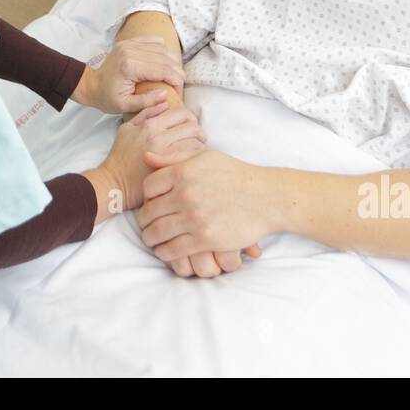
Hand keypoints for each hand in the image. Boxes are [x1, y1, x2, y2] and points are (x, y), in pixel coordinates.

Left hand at [77, 37, 184, 115]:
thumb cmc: (107, 98)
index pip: (164, 70)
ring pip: (163, 48)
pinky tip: (162, 63)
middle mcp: (131, 51)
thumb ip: (147, 102)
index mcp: (130, 67)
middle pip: (166, 59)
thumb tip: (166, 95)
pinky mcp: (130, 41)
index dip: (177, 82)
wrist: (92, 85)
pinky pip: (155, 41)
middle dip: (177, 74)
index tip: (178, 94)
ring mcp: (130, 44)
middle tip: (177, 87)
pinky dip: (163, 51)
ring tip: (171, 77)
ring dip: (171, 63)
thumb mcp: (125, 107)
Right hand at [94, 104, 205, 214]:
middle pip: (192, 126)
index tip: (190, 124)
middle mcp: (159, 136)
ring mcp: (165, 153)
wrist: (114, 182)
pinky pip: (191, 157)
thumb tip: (164, 103)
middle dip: (198, 131)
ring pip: (195, 142)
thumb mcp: (127, 128)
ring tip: (197, 150)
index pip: (181, 113)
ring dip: (199, 144)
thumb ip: (146, 113)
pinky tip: (192, 160)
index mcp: (150, 125)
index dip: (189, 117)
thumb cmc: (120, 157)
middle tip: (198, 137)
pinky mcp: (169, 168)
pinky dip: (195, 157)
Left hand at [136, 148, 275, 267]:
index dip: (146, 196)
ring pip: (157, 233)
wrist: (265, 198)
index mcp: (183, 172)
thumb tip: (146, 156)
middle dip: (144, 221)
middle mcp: (186, 194)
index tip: (150, 203)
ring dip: (150, 238)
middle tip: (146, 225)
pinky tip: (165, 250)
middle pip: (149, 212)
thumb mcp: (205, 156)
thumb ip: (173, 157)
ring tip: (152, 239)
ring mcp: (195, 218)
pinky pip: (173, 250)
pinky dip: (164, 252)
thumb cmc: (235, 174)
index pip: (148, 187)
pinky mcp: (205, 239)